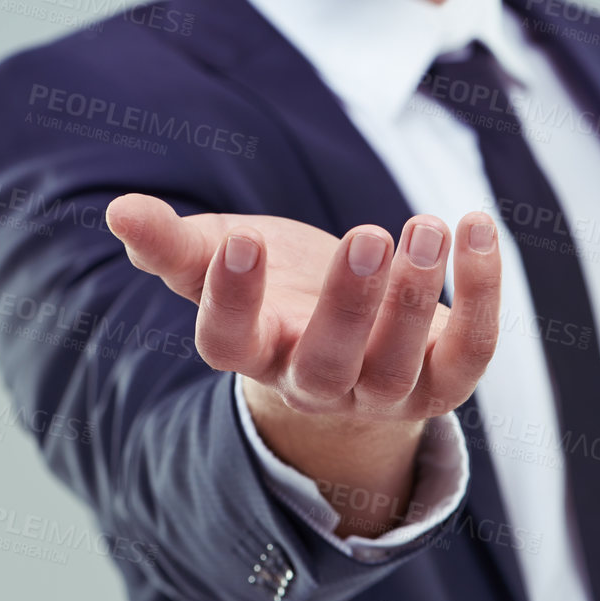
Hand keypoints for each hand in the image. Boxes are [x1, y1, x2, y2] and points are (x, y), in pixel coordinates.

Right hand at [104, 195, 501, 535]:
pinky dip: (481, 294)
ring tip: (427, 226)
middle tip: (365, 236)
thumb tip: (118, 210)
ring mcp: (384, 390)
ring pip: (399, 361)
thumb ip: (173, 243)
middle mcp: (317, 383)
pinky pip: (469, 349)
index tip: (242, 240)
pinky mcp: (443, 379)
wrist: (351, 337)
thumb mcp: (222, 258)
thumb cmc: (276, 290)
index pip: (228, 344)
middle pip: (327, 363)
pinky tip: (479, 227)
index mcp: (254, 352)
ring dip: (416, 295)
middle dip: (348, 304)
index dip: (231, 298)